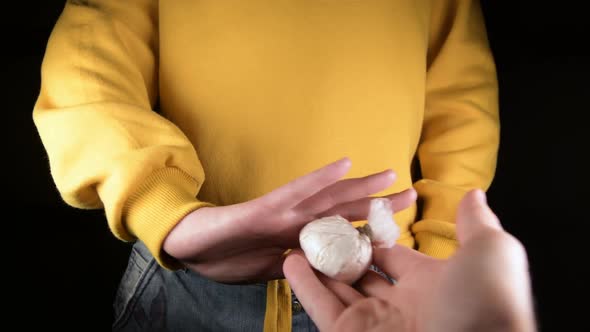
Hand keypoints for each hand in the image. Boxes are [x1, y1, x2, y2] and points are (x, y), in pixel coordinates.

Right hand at [163, 158, 416, 283]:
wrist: (186, 247)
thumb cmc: (225, 255)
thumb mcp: (267, 267)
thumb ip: (293, 263)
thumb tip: (317, 267)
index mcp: (298, 237)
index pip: (340, 229)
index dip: (370, 223)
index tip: (399, 221)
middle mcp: (295, 222)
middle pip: (343, 210)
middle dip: (377, 203)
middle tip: (410, 192)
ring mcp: (281, 214)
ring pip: (327, 198)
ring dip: (360, 187)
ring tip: (390, 175)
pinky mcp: (262, 210)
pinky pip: (295, 193)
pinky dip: (319, 179)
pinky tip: (343, 165)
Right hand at [284, 190, 536, 331]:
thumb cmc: (486, 302)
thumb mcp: (490, 253)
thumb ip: (475, 223)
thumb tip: (474, 193)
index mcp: (429, 283)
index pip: (393, 256)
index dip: (372, 238)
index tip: (352, 219)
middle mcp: (399, 305)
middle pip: (360, 274)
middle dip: (339, 253)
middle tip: (315, 230)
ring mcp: (373, 324)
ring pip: (337, 290)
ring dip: (316, 266)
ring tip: (295, 241)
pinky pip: (322, 308)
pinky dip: (304, 287)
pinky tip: (289, 262)